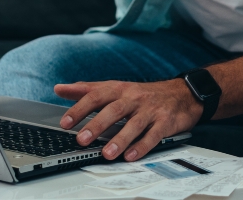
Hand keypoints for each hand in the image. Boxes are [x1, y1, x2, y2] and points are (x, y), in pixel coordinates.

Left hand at [55, 78, 202, 161]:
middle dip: (97, 124)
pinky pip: (154, 134)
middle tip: (82, 139)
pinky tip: (132, 155)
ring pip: (134, 124)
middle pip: (114, 110)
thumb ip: (87, 89)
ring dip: (120, 139)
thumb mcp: (115, 87)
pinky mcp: (165, 122)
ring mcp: (150, 110)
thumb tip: (60, 88)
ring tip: (107, 153)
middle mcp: (134, 98)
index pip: (96, 96)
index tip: (66, 122)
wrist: (182, 93)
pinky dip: (143, 145)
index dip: (80, 109)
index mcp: (119, 89)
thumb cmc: (144, 94)